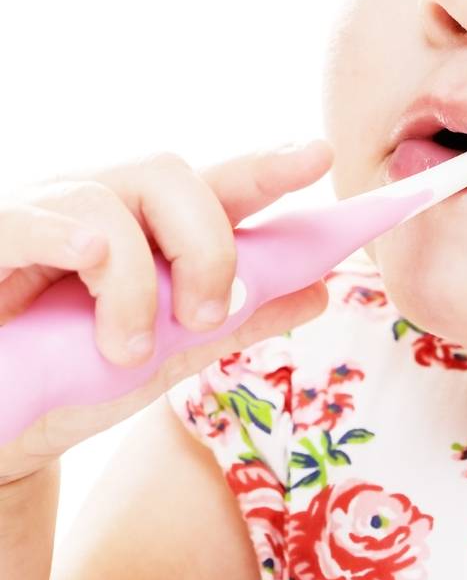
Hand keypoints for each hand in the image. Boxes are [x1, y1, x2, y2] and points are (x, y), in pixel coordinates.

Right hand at [0, 141, 332, 482]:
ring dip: (135, 280)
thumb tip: (321, 288)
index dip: (268, 168)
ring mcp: (46, 214)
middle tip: (207, 315)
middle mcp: (102, 206)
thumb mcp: (166, 354)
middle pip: (173, 175)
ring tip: (128, 350)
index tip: (320, 156)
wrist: (0, 423)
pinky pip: (32, 217)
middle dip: (208, 244)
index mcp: (151, 228)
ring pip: (108, 201)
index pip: (219, 185)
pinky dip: (68, 236)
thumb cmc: (70, 378)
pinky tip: (89, 258)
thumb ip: (234, 319)